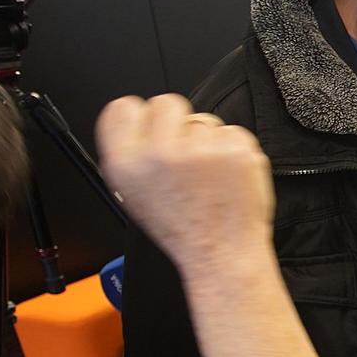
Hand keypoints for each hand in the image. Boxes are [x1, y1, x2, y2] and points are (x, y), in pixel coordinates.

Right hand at [97, 95, 274, 280]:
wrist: (222, 253)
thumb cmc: (182, 229)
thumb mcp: (132, 195)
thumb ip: (131, 154)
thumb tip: (136, 121)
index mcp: (126, 163)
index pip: (123, 107)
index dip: (140, 115)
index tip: (151, 126)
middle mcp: (159, 153)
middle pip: (167, 103)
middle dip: (178, 123)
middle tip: (186, 155)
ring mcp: (199, 150)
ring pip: (203, 120)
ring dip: (207, 141)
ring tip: (208, 175)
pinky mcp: (233, 150)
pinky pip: (232, 132)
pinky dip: (233, 150)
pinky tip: (227, 176)